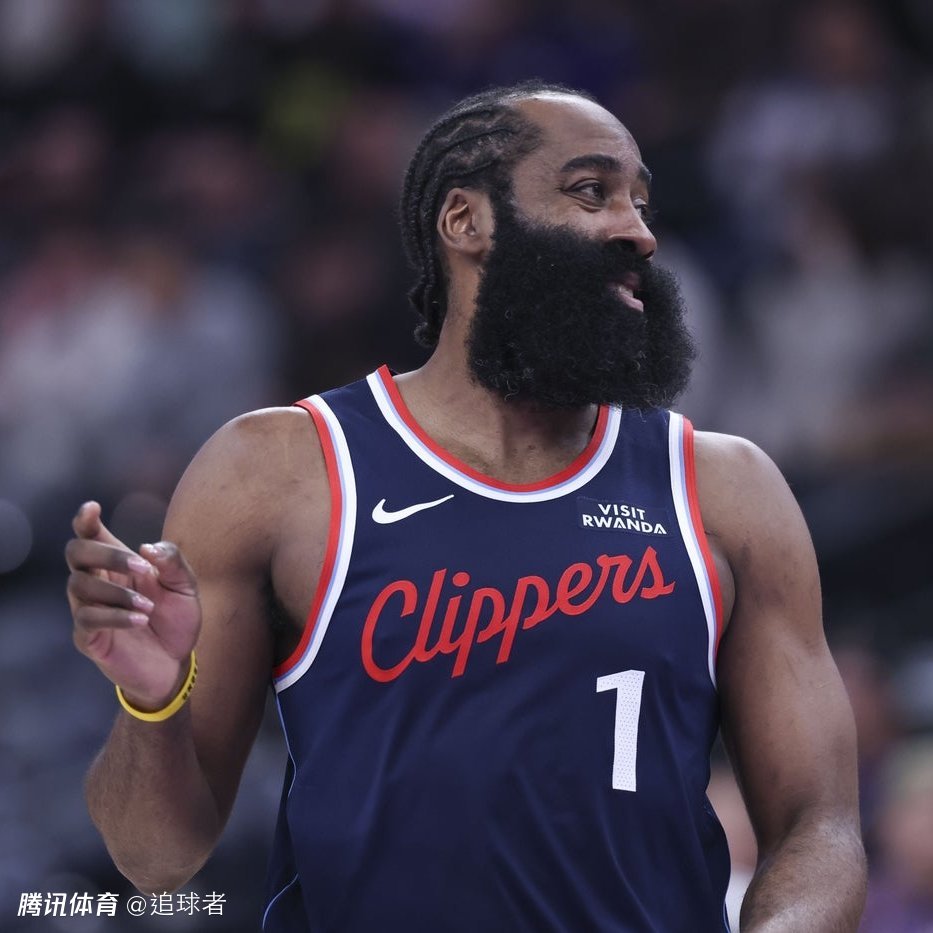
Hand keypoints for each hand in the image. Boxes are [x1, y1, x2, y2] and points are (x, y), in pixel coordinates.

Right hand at [66, 501, 201, 710]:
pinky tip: (141, 620)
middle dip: (107, 554)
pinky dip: (116, 616)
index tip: (92, 508)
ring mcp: (88, 609)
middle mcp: (98, 581)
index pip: (90, 535)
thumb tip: (147, 548)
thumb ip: (173, 561)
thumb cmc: (176, 619)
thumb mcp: (185, 587)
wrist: (177, 663)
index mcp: (118, 564)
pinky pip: (87, 618)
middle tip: (143, 568)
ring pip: (79, 584)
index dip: (85, 520)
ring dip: (118, 592)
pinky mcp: (88, 637)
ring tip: (150, 608)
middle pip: (77, 552)